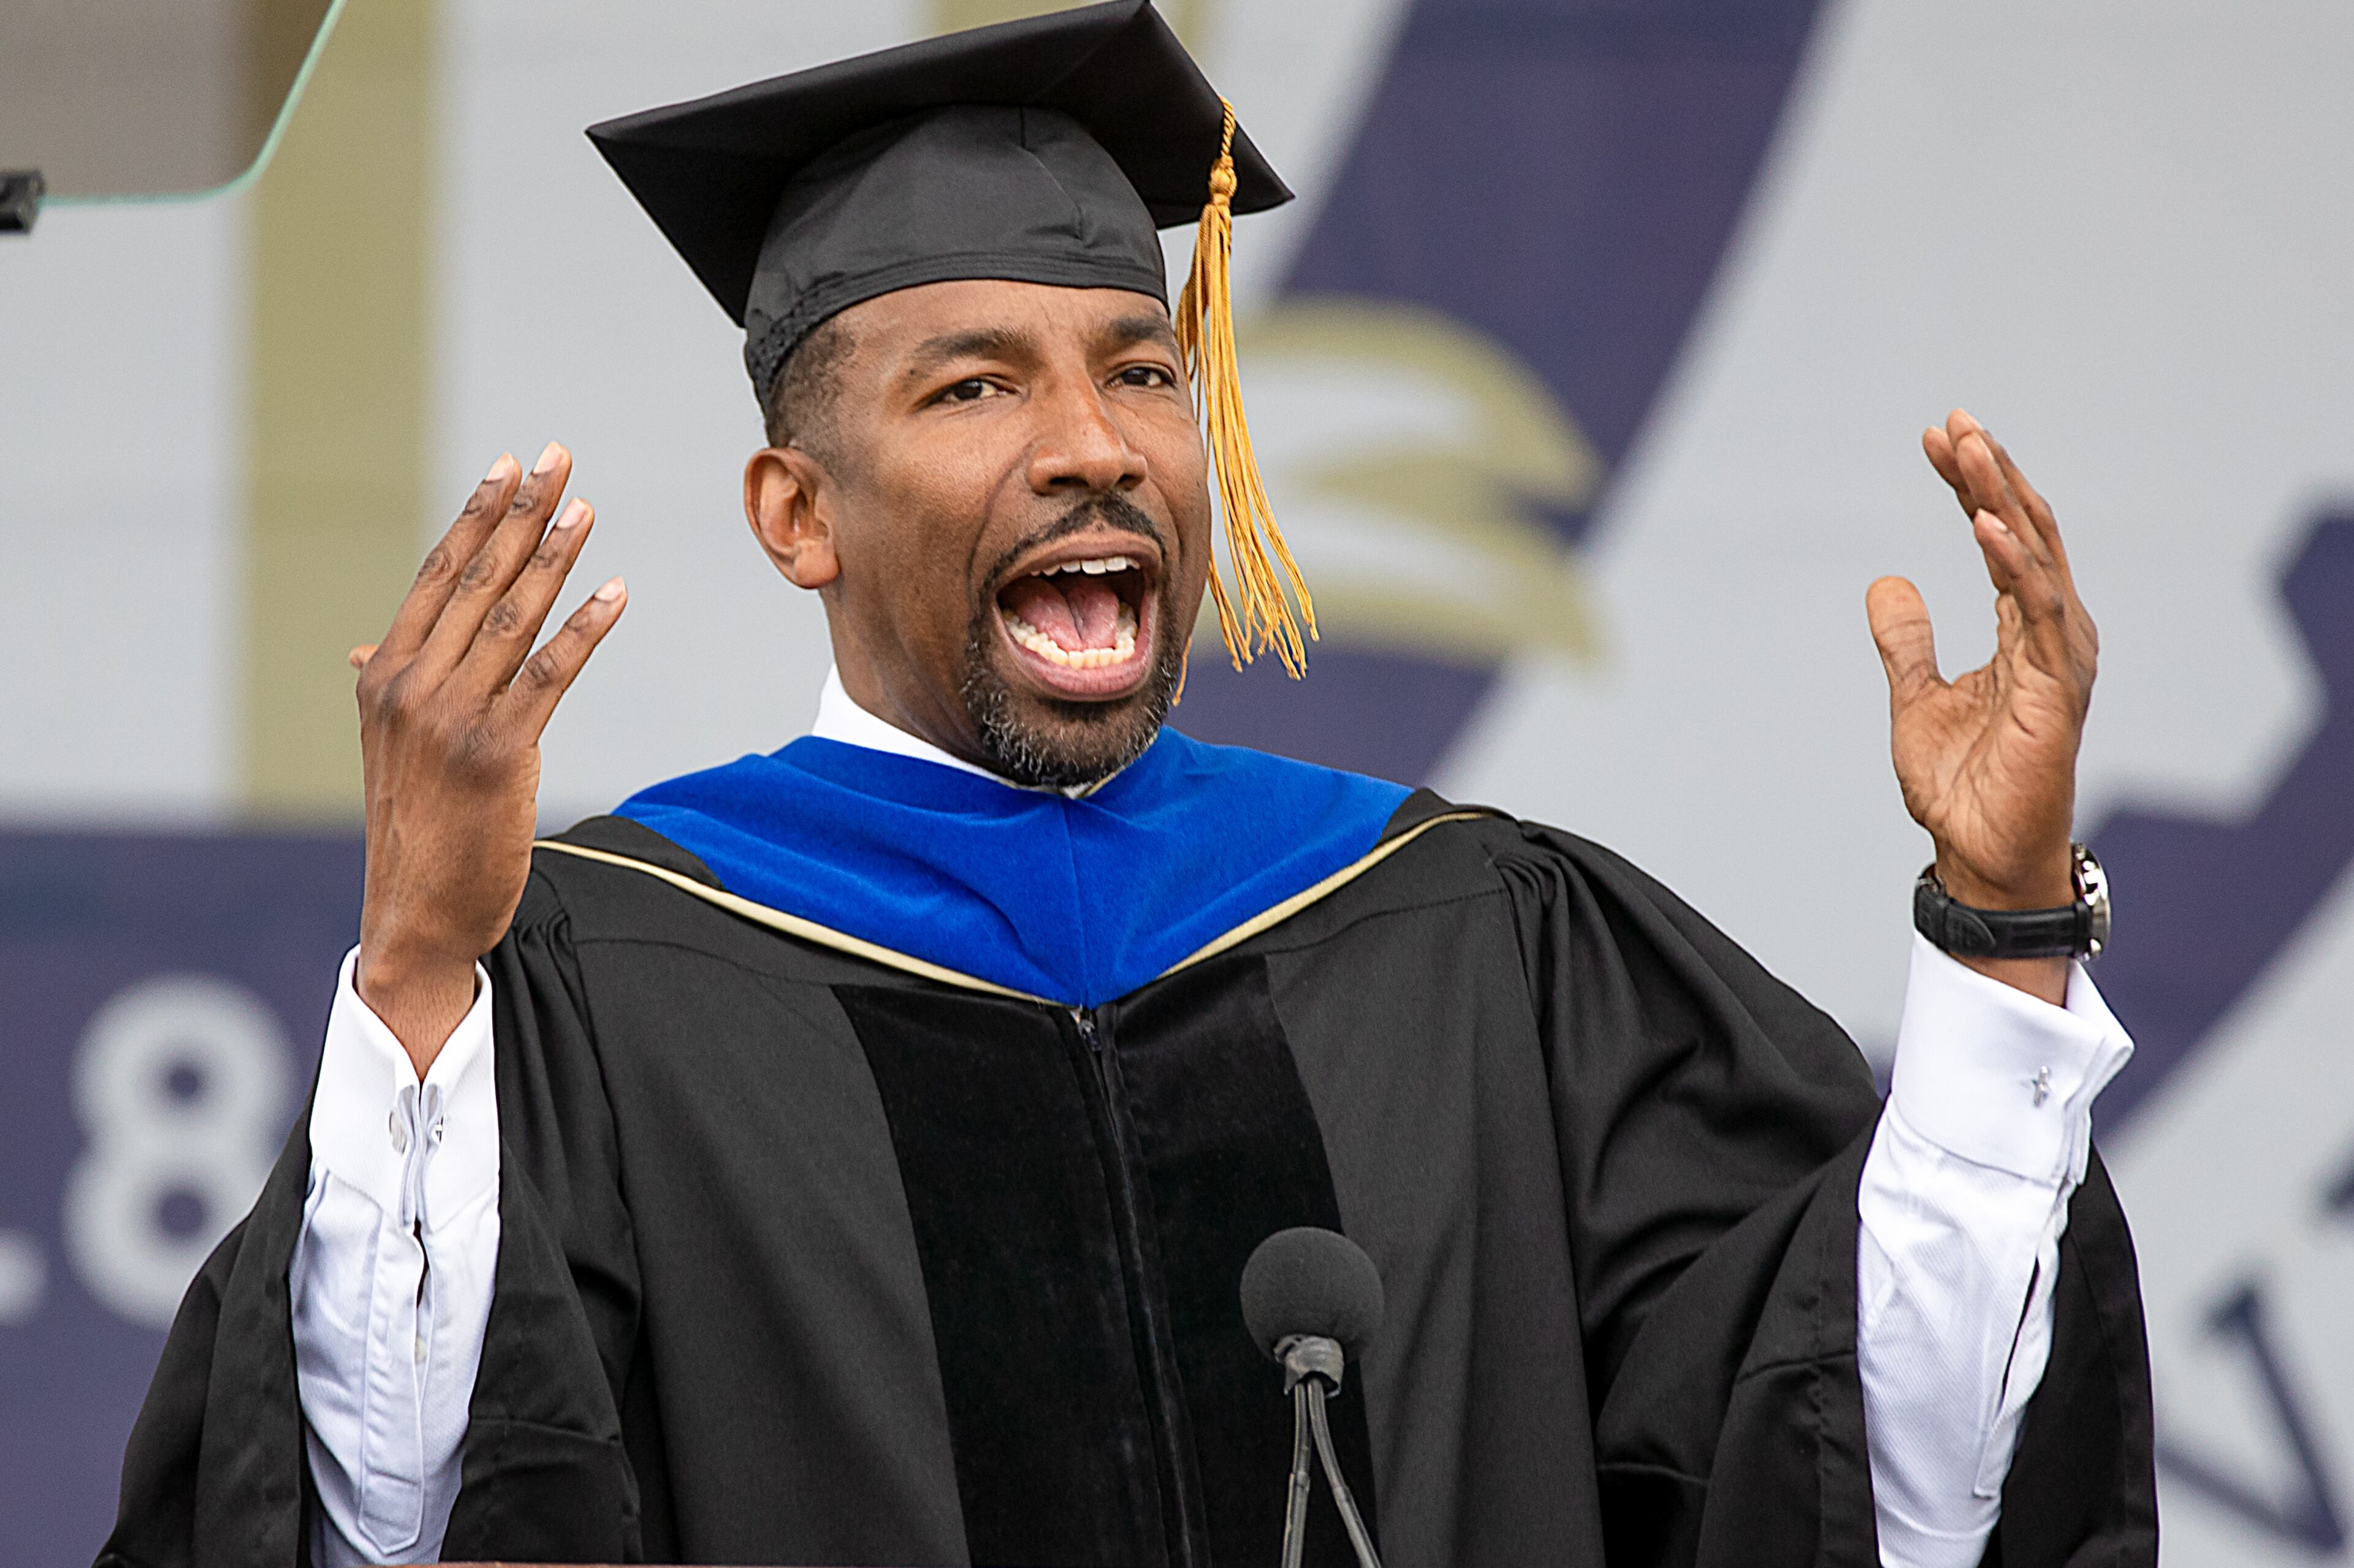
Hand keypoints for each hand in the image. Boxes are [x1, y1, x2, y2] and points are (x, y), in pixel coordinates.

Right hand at [349, 443, 626, 1073]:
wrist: (417, 914)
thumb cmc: (415, 826)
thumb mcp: (391, 748)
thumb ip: (390, 688)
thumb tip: (366, 648)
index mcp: (384, 676)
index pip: (436, 577)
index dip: (477, 517)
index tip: (511, 466)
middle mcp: (410, 687)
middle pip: (477, 581)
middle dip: (521, 515)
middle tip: (559, 459)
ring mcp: (451, 719)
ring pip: (513, 619)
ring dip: (555, 557)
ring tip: (588, 510)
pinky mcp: (497, 754)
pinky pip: (549, 676)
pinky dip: (585, 629)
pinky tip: (615, 593)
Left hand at [1866, 410, 2098, 1003]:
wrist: (1978, 853)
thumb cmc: (1961, 785)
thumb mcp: (1916, 697)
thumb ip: (1906, 640)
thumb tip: (1886, 582)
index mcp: (2025, 630)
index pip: (2002, 537)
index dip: (1972, 486)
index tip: (1937, 437)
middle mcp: (2052, 633)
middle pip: (2025, 532)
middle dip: (1991, 473)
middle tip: (1955, 420)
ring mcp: (2060, 656)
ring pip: (2035, 556)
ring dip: (2001, 498)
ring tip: (1970, 446)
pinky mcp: (2056, 686)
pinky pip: (2037, 609)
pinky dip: (2012, 563)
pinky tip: (1983, 524)